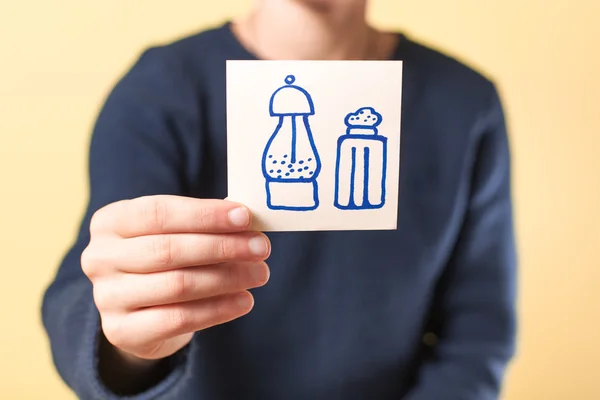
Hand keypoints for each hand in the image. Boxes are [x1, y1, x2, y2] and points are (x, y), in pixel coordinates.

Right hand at [81, 195, 270, 362]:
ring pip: (178, 285)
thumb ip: (204, 224)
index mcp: (111, 221)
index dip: (205, 215)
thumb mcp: (175, 232)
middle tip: (262, 248)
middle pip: (169, 250)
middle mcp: (100, 257)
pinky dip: (218, 309)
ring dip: (227, 278)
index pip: (159, 212)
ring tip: (260, 273)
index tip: (245, 217)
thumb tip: (247, 221)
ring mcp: (107, 297)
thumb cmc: (165, 258)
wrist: (139, 311)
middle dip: (223, 247)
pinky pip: (179, 319)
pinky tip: (244, 300)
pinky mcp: (122, 331)